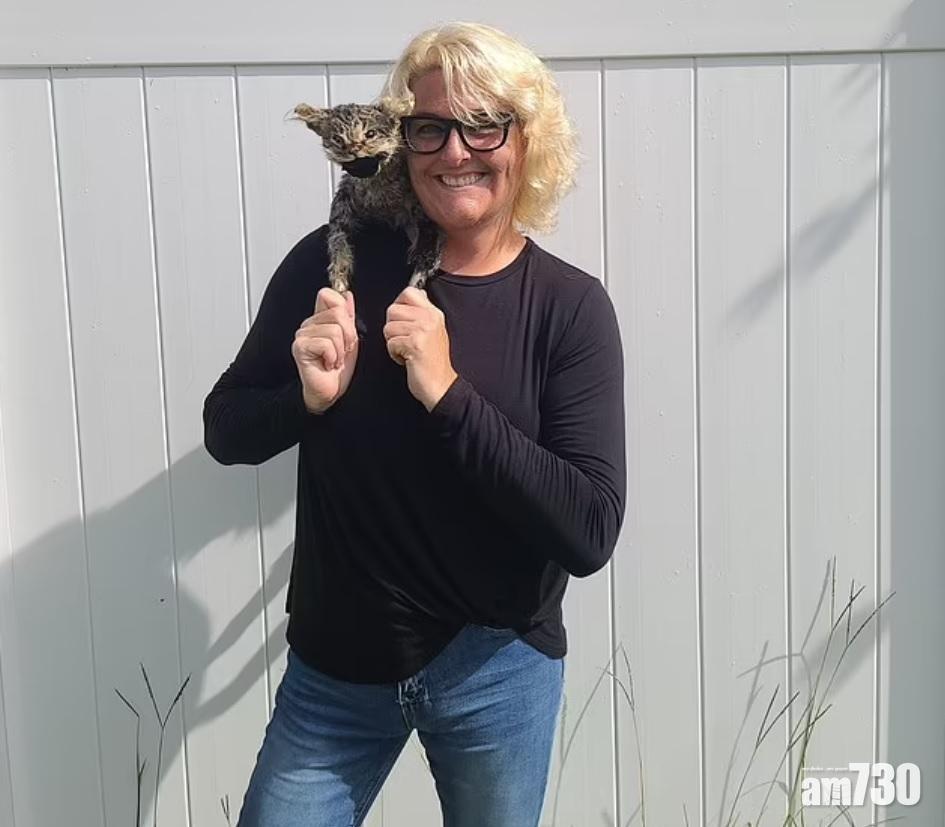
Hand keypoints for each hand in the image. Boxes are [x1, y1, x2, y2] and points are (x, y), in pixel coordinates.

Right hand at [291, 288, 358, 412]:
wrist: (331, 392)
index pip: (328, 295)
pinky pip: (326, 343)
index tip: (347, 332)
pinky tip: (328, 365)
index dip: (343, 310)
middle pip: (338, 313)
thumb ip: (348, 316)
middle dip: (348, 335)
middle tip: (342, 351)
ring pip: (335, 330)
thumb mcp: (350, 339)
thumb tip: (347, 295)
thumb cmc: (339, 369)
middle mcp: (309, 324)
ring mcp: (302, 334)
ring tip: (334, 360)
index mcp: (320, 319)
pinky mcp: (300, 347)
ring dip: (341, 350)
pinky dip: (333, 357)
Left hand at [383, 287, 458, 410]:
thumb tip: (409, 296)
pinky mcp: (415, 344)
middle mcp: (430, 318)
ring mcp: (423, 330)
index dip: (399, 306)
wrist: (441, 385)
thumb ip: (421, 313)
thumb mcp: (432, 331)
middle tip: (405, 341)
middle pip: (393, 309)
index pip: (409, 292)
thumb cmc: (432, 362)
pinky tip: (407, 359)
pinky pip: (390, 342)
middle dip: (392, 327)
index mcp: (434, 313)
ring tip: (407, 351)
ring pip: (389, 327)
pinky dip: (394, 354)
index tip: (403, 322)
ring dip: (393, 342)